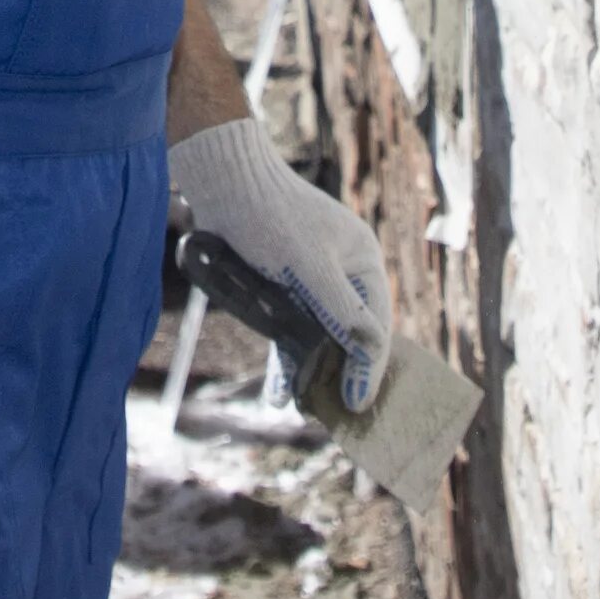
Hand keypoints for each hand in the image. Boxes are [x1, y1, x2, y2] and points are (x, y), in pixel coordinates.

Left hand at [168, 115, 391, 409]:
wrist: (224, 181)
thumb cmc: (270, 219)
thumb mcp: (311, 270)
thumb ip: (341, 313)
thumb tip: (370, 356)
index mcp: (363, 260)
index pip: (374, 326)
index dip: (368, 368)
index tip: (358, 406)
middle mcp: (343, 271)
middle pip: (348, 333)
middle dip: (342, 375)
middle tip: (337, 417)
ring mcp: (312, 278)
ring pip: (318, 336)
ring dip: (312, 372)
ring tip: (306, 410)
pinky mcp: (281, 285)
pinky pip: (291, 330)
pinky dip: (286, 359)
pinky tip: (279, 393)